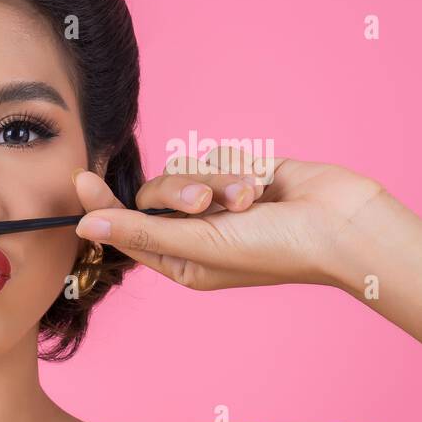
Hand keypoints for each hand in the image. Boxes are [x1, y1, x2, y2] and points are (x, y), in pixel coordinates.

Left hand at [73, 147, 384, 291]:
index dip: (103, 207)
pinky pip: (214, 159)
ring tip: (248, 199)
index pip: (126, 232)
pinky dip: (238, 169)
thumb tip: (85, 224)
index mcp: (179, 263)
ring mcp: (216, 206)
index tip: (81, 179)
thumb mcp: (199, 245)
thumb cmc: (274, 248)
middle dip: (178, 193)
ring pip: (184, 174)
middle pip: (152, 197)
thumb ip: (140, 230)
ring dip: (216, 182)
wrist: (340, 223)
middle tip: (204, 203)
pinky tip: (264, 185)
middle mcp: (193, 235)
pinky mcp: (237, 177)